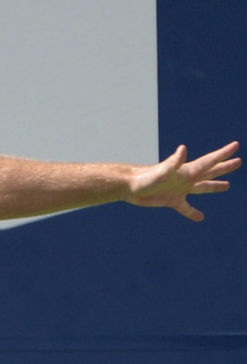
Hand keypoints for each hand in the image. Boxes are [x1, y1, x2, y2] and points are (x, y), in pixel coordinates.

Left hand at [125, 141, 240, 220]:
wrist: (128, 186)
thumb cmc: (144, 178)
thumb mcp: (162, 171)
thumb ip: (174, 162)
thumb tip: (183, 149)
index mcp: (187, 171)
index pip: (209, 161)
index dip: (223, 154)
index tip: (236, 146)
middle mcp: (185, 178)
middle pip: (209, 172)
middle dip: (224, 167)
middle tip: (238, 161)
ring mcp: (179, 189)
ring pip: (201, 188)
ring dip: (214, 187)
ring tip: (227, 186)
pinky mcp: (171, 200)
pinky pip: (186, 208)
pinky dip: (193, 212)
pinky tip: (200, 217)